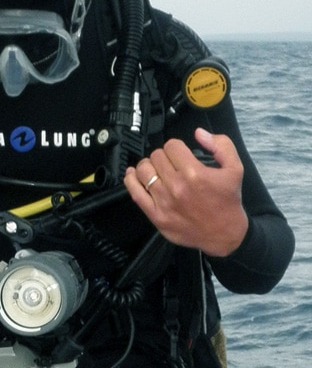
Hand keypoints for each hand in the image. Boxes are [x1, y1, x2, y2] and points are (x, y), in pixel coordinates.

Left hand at [124, 127, 248, 256]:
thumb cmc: (228, 202)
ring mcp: (165, 202)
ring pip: (144, 170)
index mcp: (195, 173)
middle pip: (156, 156)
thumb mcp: (235, 168)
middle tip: (169, 163)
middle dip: (163, 156)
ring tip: (155, 169)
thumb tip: (199, 133)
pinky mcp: (157, 216)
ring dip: (148, 166)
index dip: (176, 147)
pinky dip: (131, 180)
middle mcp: (177, 187)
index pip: (172, 146)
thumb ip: (221, 145)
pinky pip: (135, 193)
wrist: (225, 234)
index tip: (179, 153)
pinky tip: (133, 174)